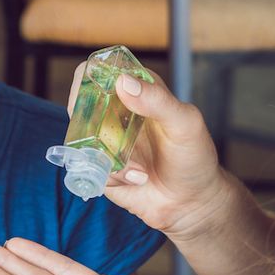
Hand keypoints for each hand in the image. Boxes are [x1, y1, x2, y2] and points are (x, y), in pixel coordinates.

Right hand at [67, 63, 227, 239]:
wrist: (191, 203)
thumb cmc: (194, 158)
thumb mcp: (185, 124)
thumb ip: (158, 101)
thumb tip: (123, 82)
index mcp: (136, 91)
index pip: (101, 71)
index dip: (90, 77)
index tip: (99, 97)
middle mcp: (116, 114)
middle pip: (80, 104)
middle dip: (91, 124)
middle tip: (115, 142)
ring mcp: (105, 141)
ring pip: (82, 140)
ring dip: (110, 158)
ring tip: (140, 170)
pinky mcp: (100, 167)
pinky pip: (89, 167)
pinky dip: (114, 176)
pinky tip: (138, 179)